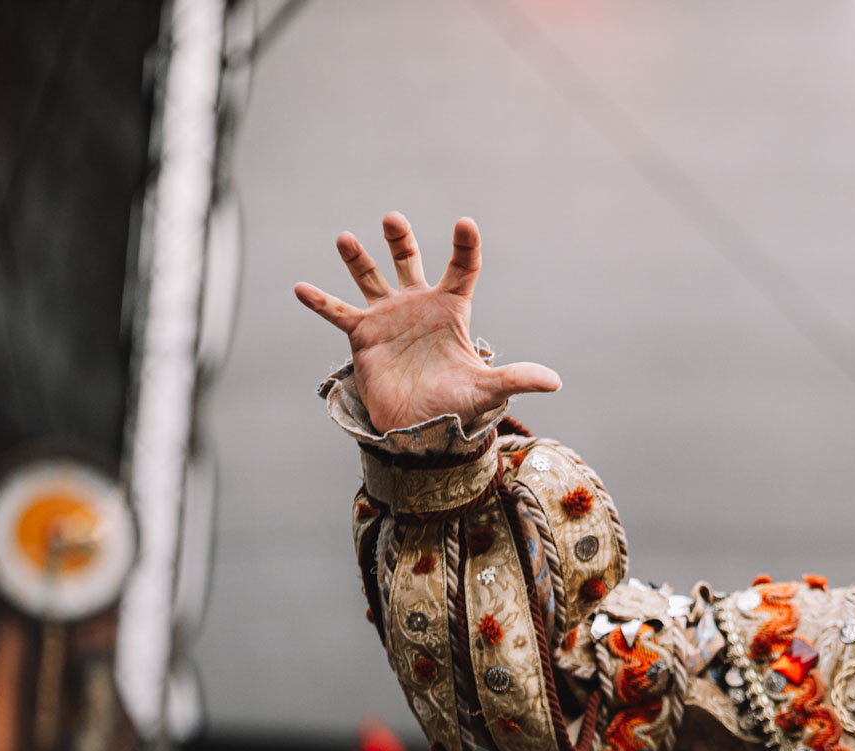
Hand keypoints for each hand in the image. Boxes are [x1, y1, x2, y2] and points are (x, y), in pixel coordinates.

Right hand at [294, 213, 559, 432]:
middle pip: (409, 260)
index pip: (462, 269)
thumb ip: (516, 378)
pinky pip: (337, 312)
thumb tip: (554, 382)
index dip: (465, 246)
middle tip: (393, 219)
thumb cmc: (456, 406)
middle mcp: (418, 305)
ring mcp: (387, 316)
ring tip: (346, 238)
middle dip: (401, 240)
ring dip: (357, 258)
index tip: (465, 224)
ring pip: (370, 276)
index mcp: (451, 310)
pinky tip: (300, 287)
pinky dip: (320, 301)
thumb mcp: (487, 390)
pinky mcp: (362, 334)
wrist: (420, 428)